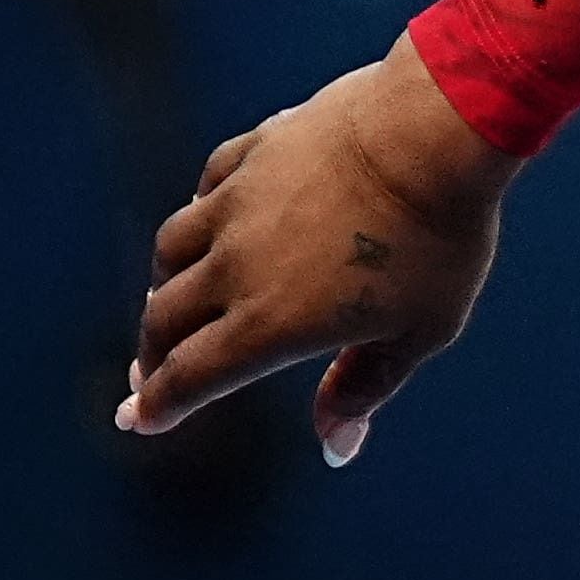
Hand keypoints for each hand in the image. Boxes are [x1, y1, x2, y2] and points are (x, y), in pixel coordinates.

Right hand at [119, 36, 516, 466]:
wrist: (438, 129)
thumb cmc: (439, 237)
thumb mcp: (420, 330)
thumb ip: (365, 387)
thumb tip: (336, 450)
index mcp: (269, 323)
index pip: (190, 378)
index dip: (157, 406)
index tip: (139, 419)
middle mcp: (238, 266)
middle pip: (164, 318)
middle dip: (152, 354)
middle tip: (154, 371)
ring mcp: (241, 201)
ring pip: (171, 248)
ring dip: (165, 282)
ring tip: (175, 296)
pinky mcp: (257, 149)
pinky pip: (207, 186)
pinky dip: (199, 211)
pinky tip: (211, 216)